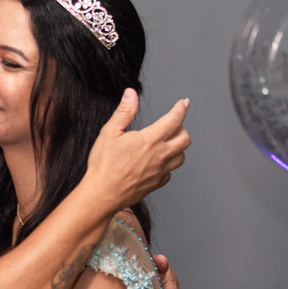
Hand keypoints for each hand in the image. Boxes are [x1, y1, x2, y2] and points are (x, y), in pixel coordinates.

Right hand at [85, 90, 189, 210]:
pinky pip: (170, 172)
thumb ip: (124, 112)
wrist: (102, 194)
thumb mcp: (109, 132)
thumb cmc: (104, 165)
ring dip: (178, 147)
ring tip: (167, 143)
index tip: (183, 103)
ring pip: (181, 156)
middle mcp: (160, 155)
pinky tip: (158, 162)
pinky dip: (168, 165)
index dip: (181, 109)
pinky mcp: (156, 184)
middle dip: (181, 128)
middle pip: (185, 139)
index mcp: (150, 140)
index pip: (174, 120)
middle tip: (172, 125)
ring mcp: (160, 171)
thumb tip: (131, 94)